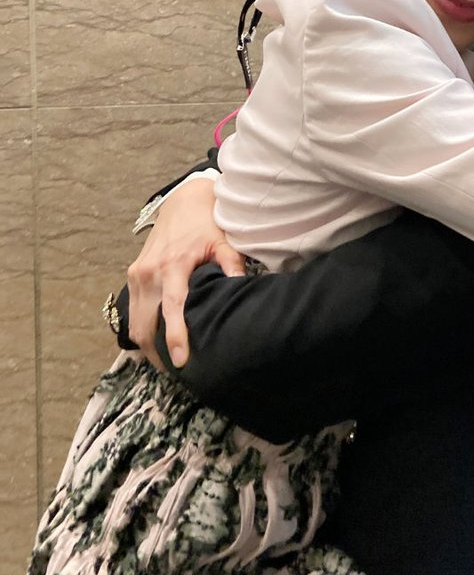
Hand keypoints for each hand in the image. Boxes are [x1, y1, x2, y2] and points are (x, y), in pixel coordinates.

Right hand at [126, 178, 244, 368]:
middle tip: (177, 373)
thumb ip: (231, 265)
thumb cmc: (206, 223)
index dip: (175, 336)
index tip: (181, 361)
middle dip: (157, 353)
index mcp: (172, 265)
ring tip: (168, 363)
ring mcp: (136, 275)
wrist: (183, 201)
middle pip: (145, 325)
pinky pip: (134, 312)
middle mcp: (148, 273)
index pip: (171, 308)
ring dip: (148, 346)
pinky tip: (158, 343)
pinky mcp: (133, 275)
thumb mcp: (224, 241)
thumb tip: (240, 290)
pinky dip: (143, 330)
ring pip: (135, 323)